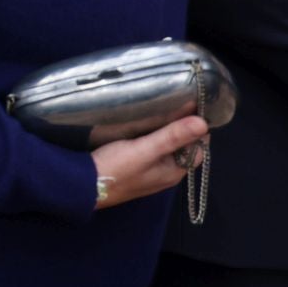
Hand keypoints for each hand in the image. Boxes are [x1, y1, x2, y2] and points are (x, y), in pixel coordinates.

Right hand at [91, 114, 208, 209]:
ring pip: (167, 148)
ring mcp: (150, 171)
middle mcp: (166, 173)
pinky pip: (152, 149)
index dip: (198, 129)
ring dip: (166, 130)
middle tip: (176, 101)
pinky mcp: (136, 167)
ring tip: (161, 106)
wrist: (84, 185)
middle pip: (183, 147)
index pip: (198, 148)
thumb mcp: (145, 149)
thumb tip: (203, 123)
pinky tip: (143, 124)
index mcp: (174, 171)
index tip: (193, 105)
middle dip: (182, 127)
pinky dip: (153, 136)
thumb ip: (172, 136)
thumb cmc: (117, 168)